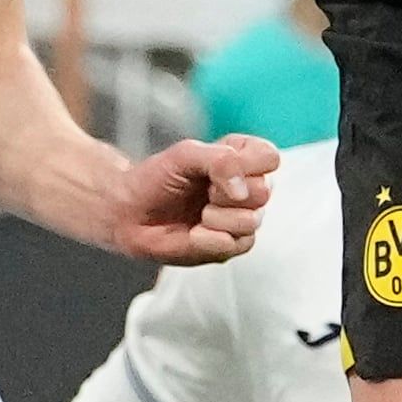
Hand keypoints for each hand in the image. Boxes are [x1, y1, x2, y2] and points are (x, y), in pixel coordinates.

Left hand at [111, 134, 277, 264]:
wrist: (130, 211)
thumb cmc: (157, 178)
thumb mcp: (186, 155)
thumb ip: (220, 160)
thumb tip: (242, 191)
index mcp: (241, 159)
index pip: (270, 157)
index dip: (246, 164)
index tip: (215, 168)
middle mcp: (246, 190)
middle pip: (264, 191)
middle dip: (226, 191)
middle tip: (203, 191)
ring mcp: (240, 220)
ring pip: (252, 221)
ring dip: (217, 216)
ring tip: (198, 213)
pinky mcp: (230, 247)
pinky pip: (235, 244)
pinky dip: (209, 238)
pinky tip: (194, 231)